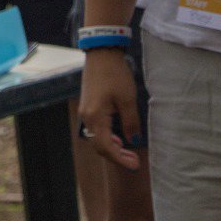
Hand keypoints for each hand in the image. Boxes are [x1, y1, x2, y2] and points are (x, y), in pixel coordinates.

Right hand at [78, 50, 142, 170]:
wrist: (101, 55)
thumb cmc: (115, 75)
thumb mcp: (128, 100)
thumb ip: (131, 122)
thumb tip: (133, 140)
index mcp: (95, 116)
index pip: (106, 146)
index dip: (120, 159)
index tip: (135, 165)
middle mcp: (86, 116)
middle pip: (98, 145)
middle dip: (116, 156)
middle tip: (134, 160)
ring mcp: (85, 111)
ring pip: (96, 137)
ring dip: (111, 147)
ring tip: (127, 151)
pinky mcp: (88, 106)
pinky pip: (95, 128)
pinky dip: (106, 137)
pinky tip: (118, 137)